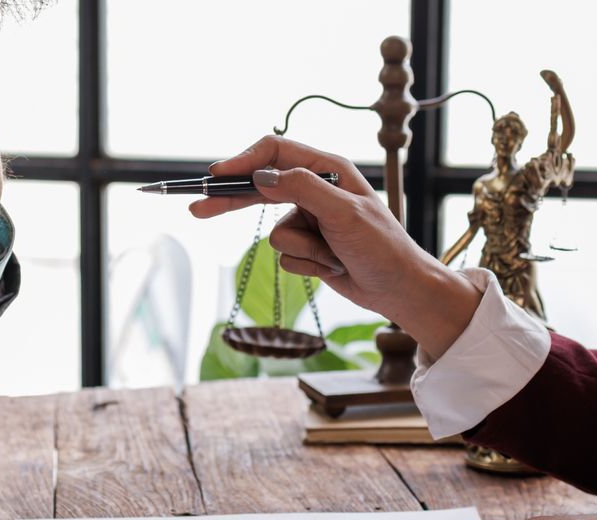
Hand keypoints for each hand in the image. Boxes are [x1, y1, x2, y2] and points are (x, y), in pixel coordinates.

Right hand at [191, 136, 482, 357]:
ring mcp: (311, 219)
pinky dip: (307, 266)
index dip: (244, 162)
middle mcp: (317, 189)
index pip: (275, 152)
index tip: (217, 176)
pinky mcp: (309, 246)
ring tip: (334, 256)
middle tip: (198, 208)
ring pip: (276, 233)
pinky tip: (333, 268)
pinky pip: (286, 256)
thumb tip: (262, 175)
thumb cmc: (382, 248)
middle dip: (233, 201)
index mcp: (329, 169)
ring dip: (303, 251)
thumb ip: (302, 188)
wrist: (398, 290)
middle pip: (261, 188)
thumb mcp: (344, 214)